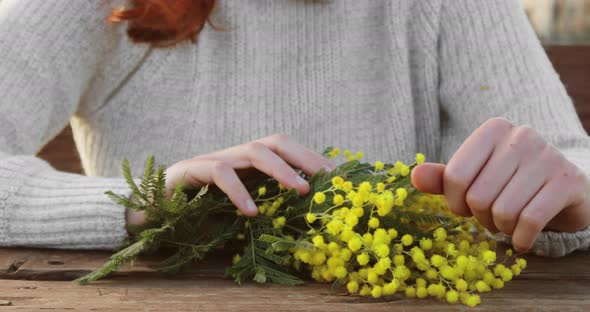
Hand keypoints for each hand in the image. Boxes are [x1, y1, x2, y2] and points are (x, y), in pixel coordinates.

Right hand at [126, 134, 333, 225]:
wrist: (150, 208)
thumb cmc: (198, 210)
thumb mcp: (238, 208)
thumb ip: (264, 207)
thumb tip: (303, 221)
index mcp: (250, 163)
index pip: (287, 151)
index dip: (313, 160)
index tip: (339, 178)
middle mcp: (236, 155)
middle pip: (276, 141)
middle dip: (305, 156)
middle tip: (329, 177)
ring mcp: (215, 159)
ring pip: (253, 151)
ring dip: (282, 169)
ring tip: (302, 191)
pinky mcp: (193, 169)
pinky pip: (221, 174)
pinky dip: (239, 191)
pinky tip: (251, 212)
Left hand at [411, 117, 589, 251]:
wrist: (565, 189)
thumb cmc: (510, 182)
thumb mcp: (474, 177)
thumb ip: (443, 178)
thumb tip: (414, 176)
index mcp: (493, 130)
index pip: (455, 176)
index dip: (454, 202)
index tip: (465, 208)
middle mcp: (521, 136)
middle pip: (478, 196)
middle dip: (480, 218)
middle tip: (491, 217)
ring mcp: (547, 156)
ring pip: (503, 211)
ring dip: (502, 228)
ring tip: (509, 222)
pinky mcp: (567, 181)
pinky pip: (530, 220)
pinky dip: (521, 239)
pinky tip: (523, 240)